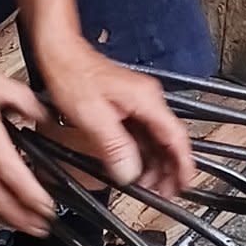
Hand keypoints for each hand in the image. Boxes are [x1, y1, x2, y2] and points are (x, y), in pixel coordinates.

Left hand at [36, 39, 193, 196]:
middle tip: (167, 192)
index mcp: (146, 101)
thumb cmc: (73, 74)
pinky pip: (146, 136)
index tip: (185, 183)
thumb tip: (129, 173)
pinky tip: (138, 169)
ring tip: (151, 186)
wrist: (61, 52)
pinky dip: (146, 155)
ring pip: (159, 141)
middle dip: (171, 170)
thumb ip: (114, 147)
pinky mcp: (130, 108)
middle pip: (171, 142)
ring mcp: (140, 104)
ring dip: (157, 165)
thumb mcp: (92, 116)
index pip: (176, 137)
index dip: (183, 164)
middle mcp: (149, 101)